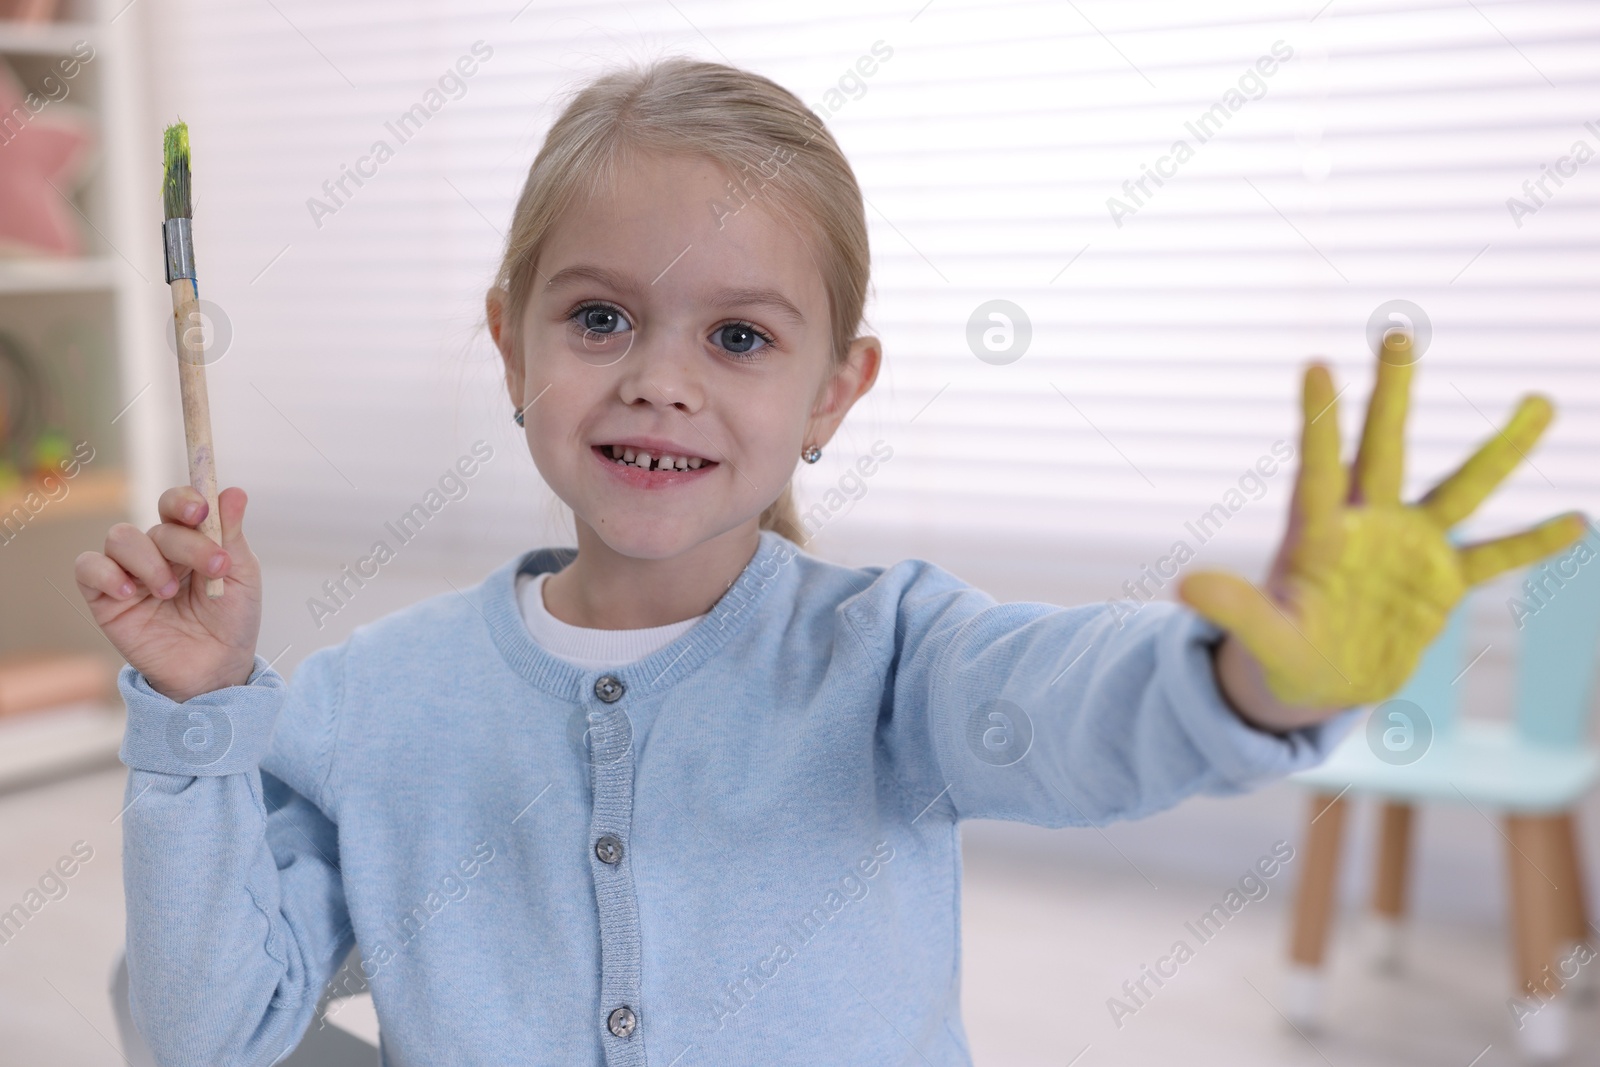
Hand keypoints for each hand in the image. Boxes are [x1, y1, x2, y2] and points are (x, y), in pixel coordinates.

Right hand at [74, 486, 261, 702]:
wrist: (214, 669)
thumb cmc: (231, 619)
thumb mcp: (241, 575)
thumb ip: (231, 534)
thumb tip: (234, 492)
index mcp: (190, 539)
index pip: (177, 504)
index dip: (184, 500)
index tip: (201, 512)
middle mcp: (157, 551)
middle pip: (157, 526)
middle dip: (186, 544)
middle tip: (213, 567)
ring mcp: (129, 572)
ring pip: (120, 538)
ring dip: (149, 561)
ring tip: (170, 592)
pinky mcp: (105, 598)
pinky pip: (88, 567)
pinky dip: (106, 573)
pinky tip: (130, 593)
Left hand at [1179, 333, 1586, 726]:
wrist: (1319, 681)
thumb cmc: (1280, 654)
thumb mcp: (1259, 637)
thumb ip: (1232, 609)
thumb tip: (1184, 585)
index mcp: (1315, 535)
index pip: (1316, 469)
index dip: (1317, 421)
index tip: (1315, 363)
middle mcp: (1365, 526)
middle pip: (1382, 450)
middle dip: (1391, 395)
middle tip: (1398, 333)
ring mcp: (1408, 548)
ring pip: (1459, 489)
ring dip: (1500, 450)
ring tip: (1541, 401)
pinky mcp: (1441, 582)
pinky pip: (1494, 557)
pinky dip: (1532, 542)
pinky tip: (1576, 520)